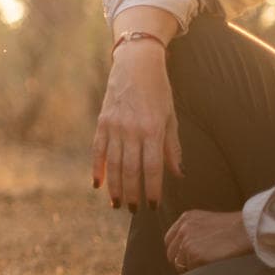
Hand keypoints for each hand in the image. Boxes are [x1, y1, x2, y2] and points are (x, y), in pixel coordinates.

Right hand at [90, 39, 181, 210]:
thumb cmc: (158, 91)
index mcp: (152, 130)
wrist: (135, 64)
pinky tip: (97, 184)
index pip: (153, 168)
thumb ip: (172, 147)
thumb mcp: (170, 117)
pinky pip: (98, 150)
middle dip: (132, 194)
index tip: (154, 206)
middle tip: (133, 211)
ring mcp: (114, 126)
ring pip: (113, 164)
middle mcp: (131, 130)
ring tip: (116, 204)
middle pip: (130, 170)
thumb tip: (177, 174)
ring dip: (114, 186)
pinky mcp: (102, 122)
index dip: (153, 189)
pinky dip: (97, 168)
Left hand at [166, 209, 250, 271]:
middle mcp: (183, 229)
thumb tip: (185, 250)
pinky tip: (213, 267)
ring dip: (191, 269)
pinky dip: (200, 272)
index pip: (170, 241)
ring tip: (209, 266)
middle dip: (182, 263)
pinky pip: (191, 271)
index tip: (187, 259)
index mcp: (186, 218)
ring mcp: (187, 242)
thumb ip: (195, 231)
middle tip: (198, 268)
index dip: (178, 252)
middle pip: (171, 254)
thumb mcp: (210, 221)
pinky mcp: (195, 256)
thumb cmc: (237, 229)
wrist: (250, 230)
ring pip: (180, 264)